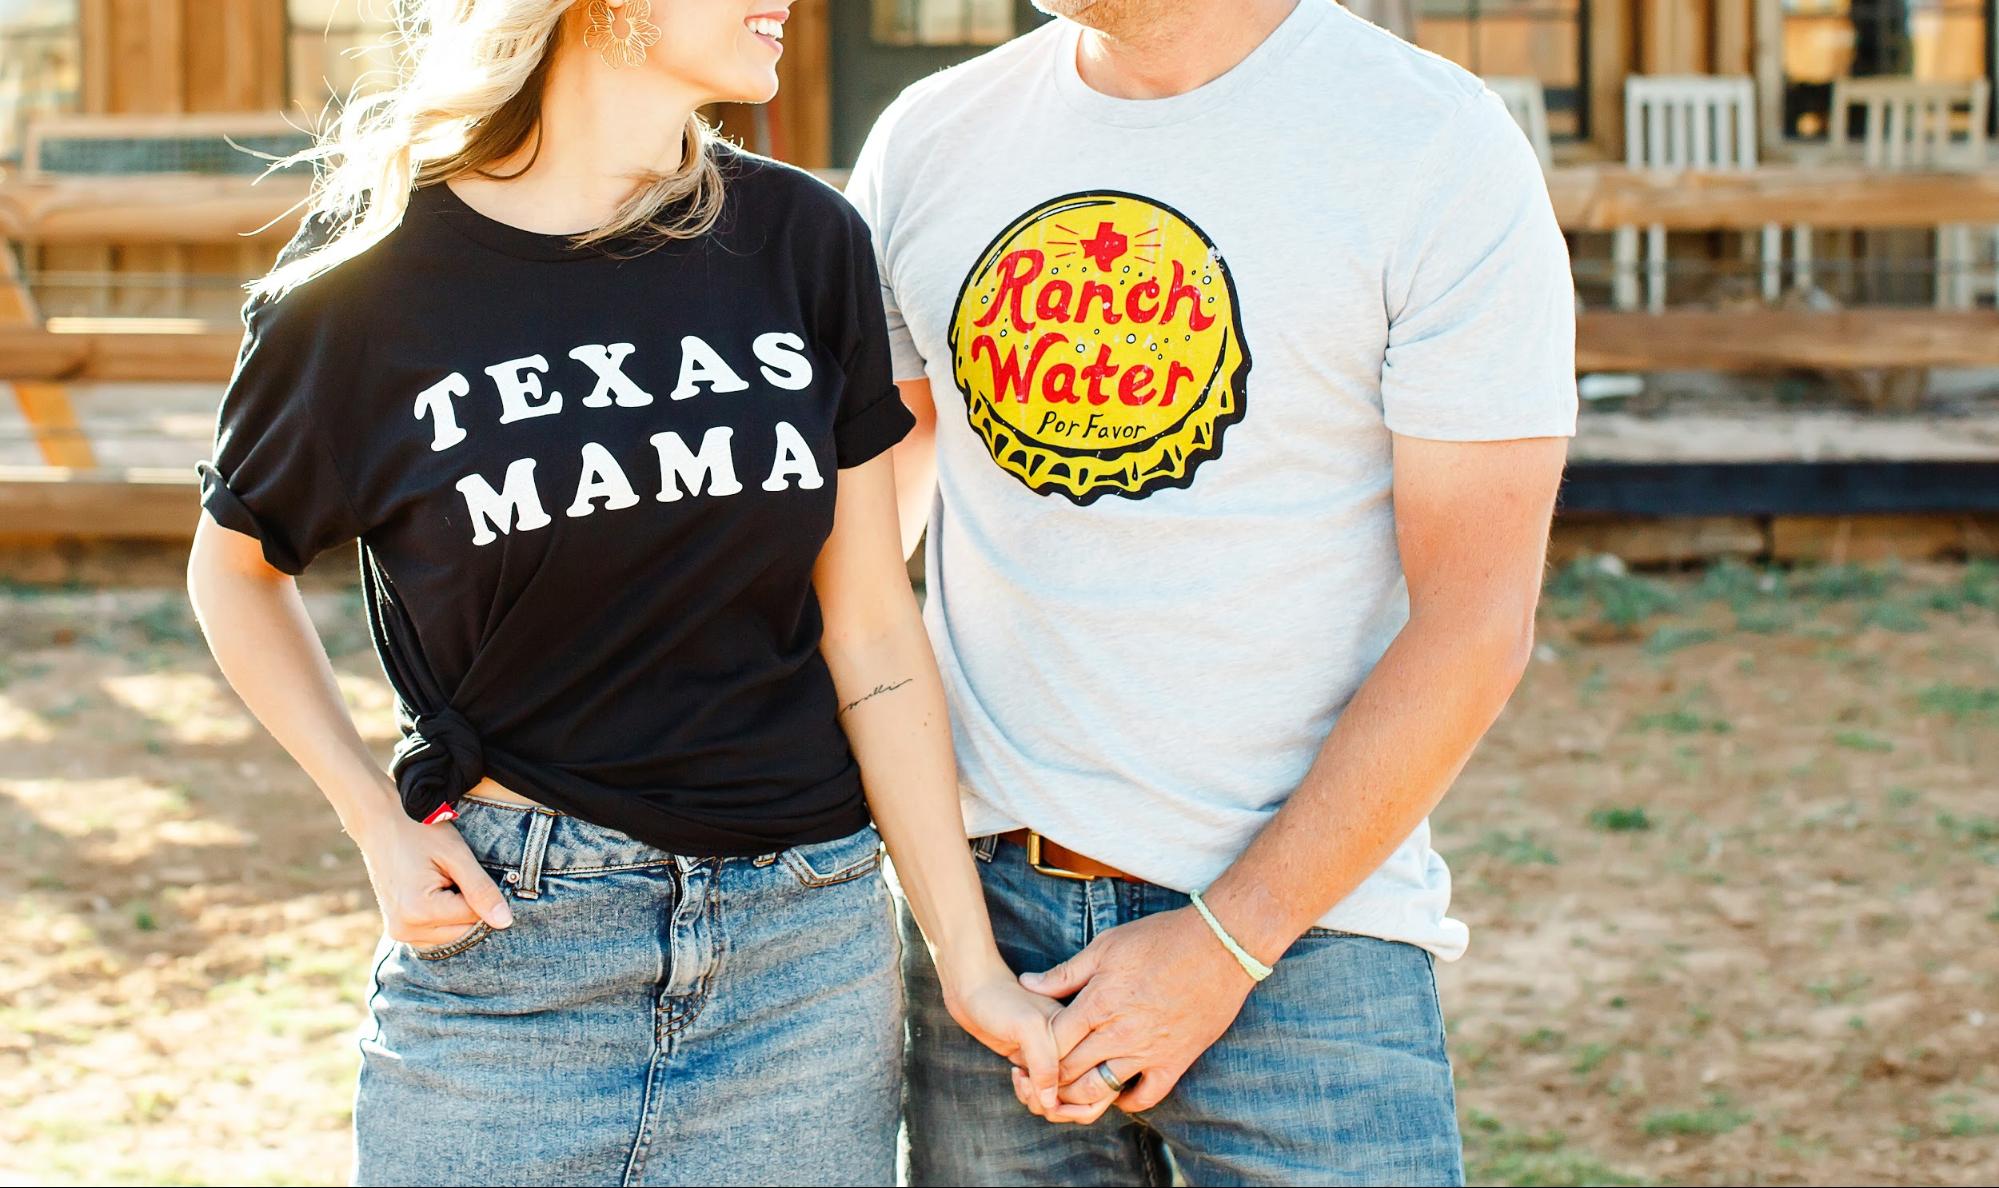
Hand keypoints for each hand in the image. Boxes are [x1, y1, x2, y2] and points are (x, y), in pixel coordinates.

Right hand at [353, 808, 512, 948]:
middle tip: (451, 874)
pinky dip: (444, 917)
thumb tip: (505, 922)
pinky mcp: (398, 930)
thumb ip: (482, 890)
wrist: (380, 824)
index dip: (481, 893)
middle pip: (464, 931)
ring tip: (441, 881)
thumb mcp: (457, 855)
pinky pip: (436, 934)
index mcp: (419, 911)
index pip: (475, 917)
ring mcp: (400, 933)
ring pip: (452, 935)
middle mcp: (406, 929)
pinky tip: (435, 891)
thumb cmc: (420, 832)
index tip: (465, 870)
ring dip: (457, 912)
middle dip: (469, 906)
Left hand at [939, 959, 1066, 1117]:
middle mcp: (1073, 1046)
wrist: (974, 985)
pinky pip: (1044, 1091)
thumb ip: (1045, 1062)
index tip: (1034, 1083)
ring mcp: (1057, 1054)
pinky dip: (1031, 1093)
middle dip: (1052, 1103)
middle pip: (1079, 1097)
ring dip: (1039, 1100)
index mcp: (1080, 1034)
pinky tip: (1017, 1076)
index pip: (1088, 1083)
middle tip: (1026, 1083)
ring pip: (1061, 1098)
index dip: (1064, 1096)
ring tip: (1021, 1080)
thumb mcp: (1028, 1026)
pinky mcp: (1039, 1059)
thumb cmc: (1000, 998)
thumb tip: (1051, 1102)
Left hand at [1020, 907, 1261, 1120]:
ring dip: (1077, 1098)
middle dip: (1047, 1079)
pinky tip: (1113, 1093)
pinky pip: (1145, 1097)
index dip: (1032, 1052)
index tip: (1025, 1052)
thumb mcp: (1106, 946)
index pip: (1051, 1043)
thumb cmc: (1161, 939)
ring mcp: (1148, 1052)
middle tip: (1036, 1078)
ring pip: (1100, 1092)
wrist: (1220, 946)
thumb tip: (1027, 983)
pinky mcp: (1174, 1062)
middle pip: (1069, 1072)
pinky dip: (1124, 1102)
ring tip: (1066, 1092)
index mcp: (1098, 1003)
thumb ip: (1065, 973)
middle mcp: (1120, 1034)